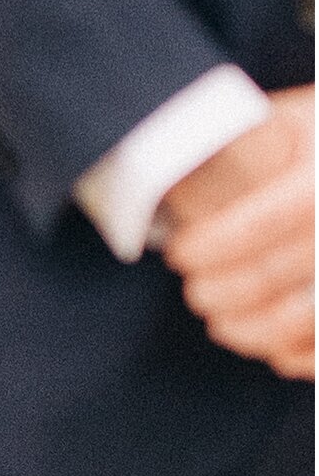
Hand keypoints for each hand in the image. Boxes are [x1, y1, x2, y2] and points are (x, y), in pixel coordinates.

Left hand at [155, 87, 313, 378]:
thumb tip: (170, 159)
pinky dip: (306, 357)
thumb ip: (251, 138)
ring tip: (224, 326)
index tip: (179, 254)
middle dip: (227, 292)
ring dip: (258, 330)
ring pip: (311, 316)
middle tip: (197, 295)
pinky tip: (277, 354)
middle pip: (282, 273)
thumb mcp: (299, 118)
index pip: (264, 219)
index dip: (215, 244)